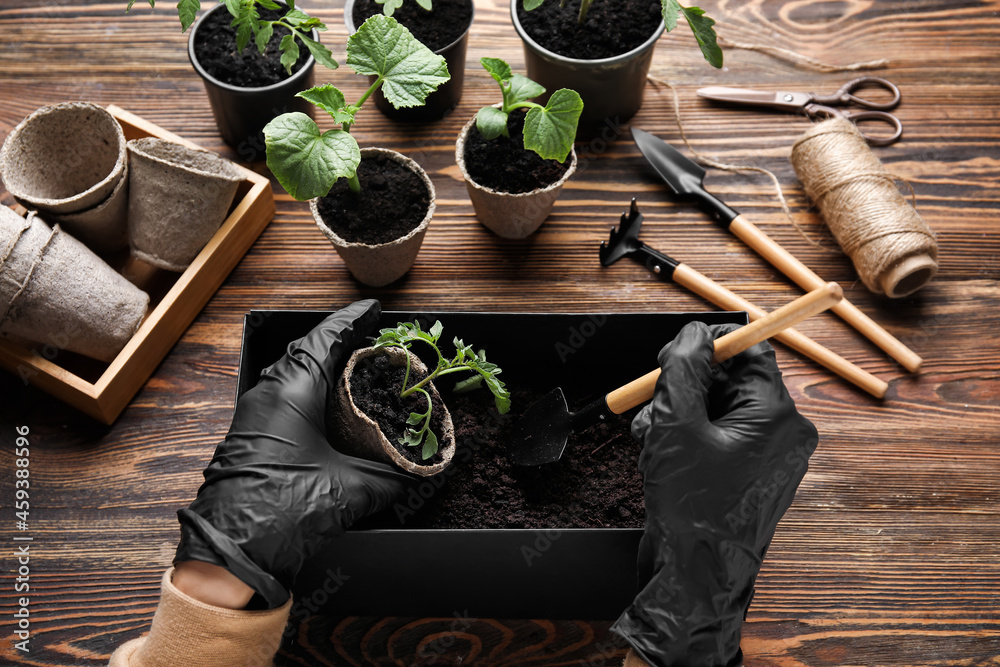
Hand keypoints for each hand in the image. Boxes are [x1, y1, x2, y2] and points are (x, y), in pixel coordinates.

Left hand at [174, 299, 412, 607]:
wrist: (232, 554)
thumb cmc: (285, 510)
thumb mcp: (350, 490)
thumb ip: (391, 477)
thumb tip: (420, 474)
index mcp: (291, 391)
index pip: (325, 339)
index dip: (351, 321)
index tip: (373, 310)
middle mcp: (268, 394)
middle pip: (307, 352)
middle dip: (340, 342)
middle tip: (372, 341)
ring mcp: (255, 416)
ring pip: (293, 375)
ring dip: (323, 368)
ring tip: (357, 370)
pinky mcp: (252, 438)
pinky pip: (284, 399)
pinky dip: (311, 393)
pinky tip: (332, 409)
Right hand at [613, 322, 818, 666]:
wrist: (694, 579)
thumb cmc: (692, 508)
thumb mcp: (676, 424)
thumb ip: (683, 368)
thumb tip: (693, 335)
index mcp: (777, 417)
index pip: (750, 351)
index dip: (708, 344)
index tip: (673, 351)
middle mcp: (780, 435)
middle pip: (727, 380)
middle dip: (682, 387)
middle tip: (650, 400)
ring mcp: (764, 458)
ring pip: (714, 409)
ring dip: (675, 415)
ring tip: (650, 439)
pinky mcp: (745, 475)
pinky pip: (715, 437)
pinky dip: (684, 438)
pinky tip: (660, 457)